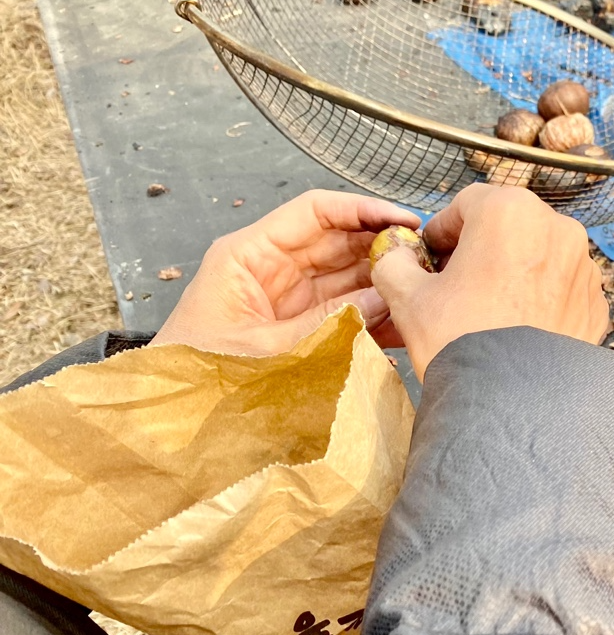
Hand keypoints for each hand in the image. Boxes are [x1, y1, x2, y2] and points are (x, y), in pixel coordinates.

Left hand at [152, 190, 419, 355]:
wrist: (167, 425)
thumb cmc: (196, 377)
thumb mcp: (262, 348)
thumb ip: (327, 323)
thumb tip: (386, 298)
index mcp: (250, 254)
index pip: (315, 211)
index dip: (363, 209)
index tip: (404, 218)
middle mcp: (273, 268)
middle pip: (339, 241)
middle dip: (381, 245)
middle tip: (425, 257)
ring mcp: (290, 298)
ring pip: (349, 276)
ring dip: (384, 281)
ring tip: (422, 289)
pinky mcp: (302, 327)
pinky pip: (346, 311)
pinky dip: (374, 315)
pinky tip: (404, 321)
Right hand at [370, 184, 609, 380]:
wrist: (513, 403)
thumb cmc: (459, 340)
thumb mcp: (408, 298)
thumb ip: (394, 263)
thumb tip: (395, 255)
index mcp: (509, 211)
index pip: (467, 203)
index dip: (443, 230)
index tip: (431, 258)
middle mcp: (557, 227)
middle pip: (509, 226)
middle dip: (482, 248)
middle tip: (459, 284)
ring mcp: (584, 266)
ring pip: (540, 256)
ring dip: (516, 271)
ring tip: (491, 309)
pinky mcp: (597, 302)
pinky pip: (563, 288)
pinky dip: (543, 299)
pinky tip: (521, 328)